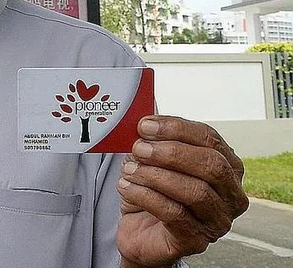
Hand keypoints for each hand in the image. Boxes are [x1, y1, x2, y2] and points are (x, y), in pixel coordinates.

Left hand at [116, 115, 248, 266]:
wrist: (140, 232)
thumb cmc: (153, 191)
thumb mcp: (153, 160)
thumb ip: (154, 139)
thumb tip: (144, 118)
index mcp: (227, 166)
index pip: (209, 139)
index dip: (176, 128)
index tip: (145, 126)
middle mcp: (231, 195)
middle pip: (211, 165)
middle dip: (171, 152)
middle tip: (139, 148)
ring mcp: (217, 221)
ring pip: (195, 191)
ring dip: (156, 175)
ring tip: (130, 169)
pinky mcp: (196, 240)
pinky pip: (174, 214)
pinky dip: (146, 196)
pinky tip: (127, 187)